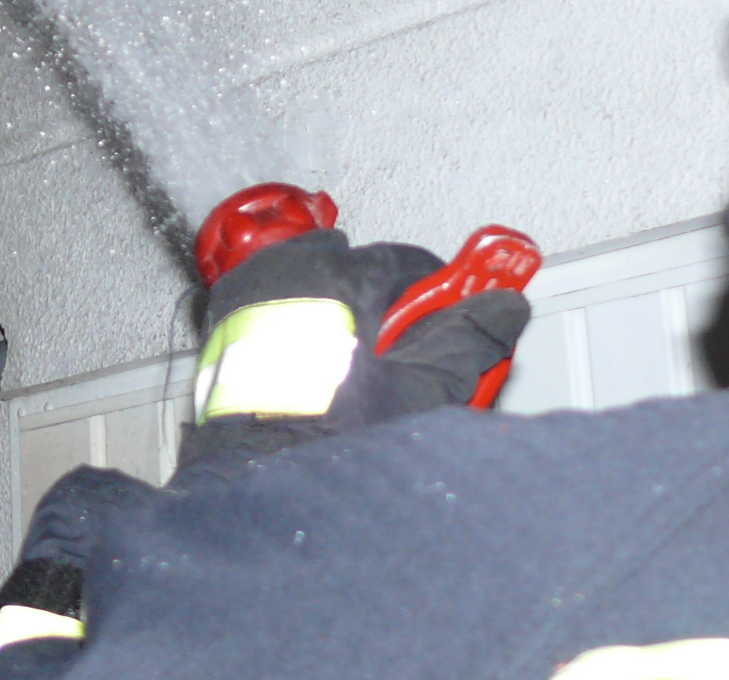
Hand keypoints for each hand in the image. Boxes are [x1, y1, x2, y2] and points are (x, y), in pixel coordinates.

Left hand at [177, 229, 529, 476]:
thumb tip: (506, 307)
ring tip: (351, 352)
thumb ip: (469, 340)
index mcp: (342, 276)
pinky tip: (306, 353)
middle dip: (382, 295)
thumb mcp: (421, 390)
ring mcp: (250, 286)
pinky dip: (292, 309)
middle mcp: (290, 268)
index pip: (404, 259)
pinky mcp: (222, 312)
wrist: (256, 471)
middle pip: (355, 261)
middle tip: (401, 343)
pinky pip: (270, 292)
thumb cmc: (330, 437)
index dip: (433, 288)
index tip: (448, 308)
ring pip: (308, 271)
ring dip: (335, 297)